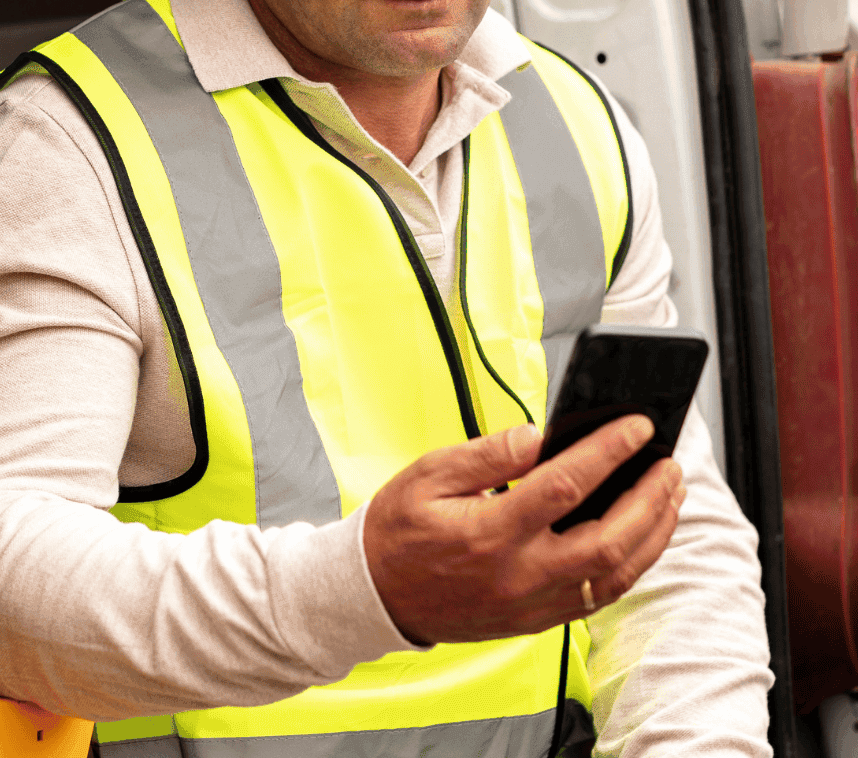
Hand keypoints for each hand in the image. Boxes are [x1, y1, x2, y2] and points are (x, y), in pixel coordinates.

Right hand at [362, 415, 685, 644]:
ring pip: (616, 574)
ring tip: (670, 496)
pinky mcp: (538, 620)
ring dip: (653, 534)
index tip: (637, 427)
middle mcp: (518, 574)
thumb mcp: (426, 477)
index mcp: (489, 532)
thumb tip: (537, 436)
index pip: (565, 486)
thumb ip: (485, 455)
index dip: (608, 452)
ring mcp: (532, 603)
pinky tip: (643, 536)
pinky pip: (600, 596)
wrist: (376, 596)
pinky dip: (632, 564)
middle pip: (609, 539)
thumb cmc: (398, 533)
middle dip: (650, 498)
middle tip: (670, 465)